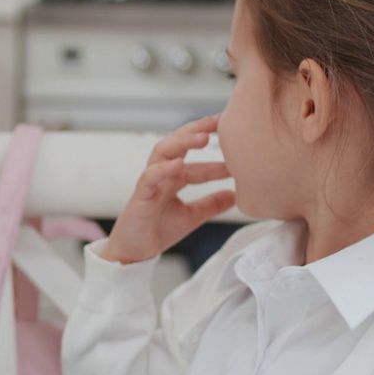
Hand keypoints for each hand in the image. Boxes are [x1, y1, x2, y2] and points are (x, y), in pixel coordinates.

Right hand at [101, 116, 235, 264]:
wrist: (134, 254)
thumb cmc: (157, 231)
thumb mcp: (192, 216)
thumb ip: (211, 204)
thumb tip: (237, 196)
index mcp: (173, 178)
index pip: (197, 160)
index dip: (217, 154)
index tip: (240, 143)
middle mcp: (162, 174)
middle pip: (177, 142)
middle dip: (197, 129)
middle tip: (221, 120)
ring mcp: (150, 183)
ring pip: (162, 152)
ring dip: (182, 142)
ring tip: (203, 137)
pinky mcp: (140, 196)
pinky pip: (149, 177)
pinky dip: (163, 169)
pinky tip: (178, 164)